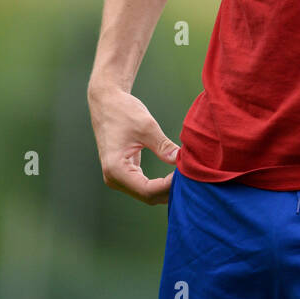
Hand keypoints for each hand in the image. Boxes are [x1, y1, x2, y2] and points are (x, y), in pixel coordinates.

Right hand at [87, 81, 180, 205]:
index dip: (170, 186)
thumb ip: (163, 146)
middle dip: (170, 190)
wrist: (107, 102)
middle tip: (192, 178)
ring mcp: (117, 178)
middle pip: (148, 196)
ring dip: (166, 189)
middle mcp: (114, 178)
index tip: (188, 175)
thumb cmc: (123, 111)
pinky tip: (176, 175)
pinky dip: (160, 184)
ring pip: (147, 194)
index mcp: (116, 169)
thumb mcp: (147, 127)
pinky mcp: (124, 173)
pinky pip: (144, 186)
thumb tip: (181, 160)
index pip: (148, 190)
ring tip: (186, 177)